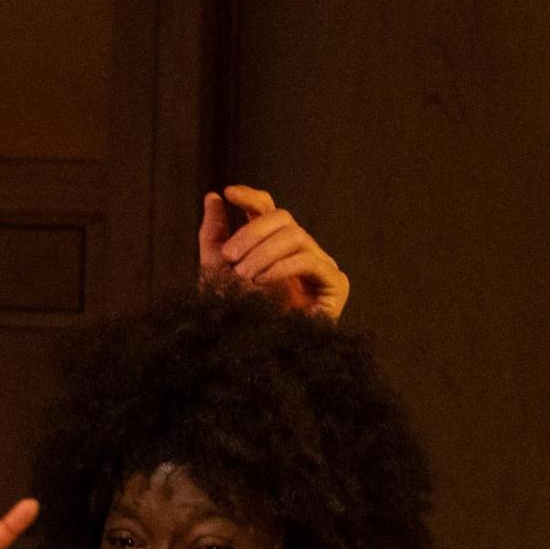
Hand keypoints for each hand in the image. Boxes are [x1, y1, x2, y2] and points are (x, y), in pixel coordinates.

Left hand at [199, 184, 349, 318]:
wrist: (246, 354)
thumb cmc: (233, 314)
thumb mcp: (216, 269)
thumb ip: (215, 233)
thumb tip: (214, 196)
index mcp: (272, 245)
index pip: (268, 210)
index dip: (252, 198)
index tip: (230, 193)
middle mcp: (299, 251)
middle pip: (283, 218)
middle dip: (252, 233)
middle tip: (229, 257)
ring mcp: (320, 266)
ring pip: (296, 236)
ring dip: (264, 253)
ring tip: (243, 276)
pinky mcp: (335, 285)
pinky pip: (311, 261)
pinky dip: (283, 266)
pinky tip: (262, 280)